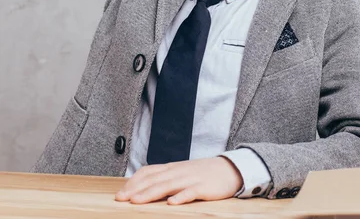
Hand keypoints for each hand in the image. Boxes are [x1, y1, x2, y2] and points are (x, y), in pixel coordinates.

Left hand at [115, 157, 243, 204]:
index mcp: (171, 168)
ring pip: (167, 185)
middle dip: (135, 189)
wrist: (228, 169)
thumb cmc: (201, 174)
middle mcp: (177, 171)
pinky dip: (181, 197)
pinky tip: (172, 203)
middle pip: (153, 180)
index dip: (133, 182)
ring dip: (150, 193)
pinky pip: (190, 192)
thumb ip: (164, 177)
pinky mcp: (203, 187)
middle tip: (121, 199)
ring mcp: (190, 178)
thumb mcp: (180, 173)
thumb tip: (143, 186)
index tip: (120, 193)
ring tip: (137, 201)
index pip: (148, 172)